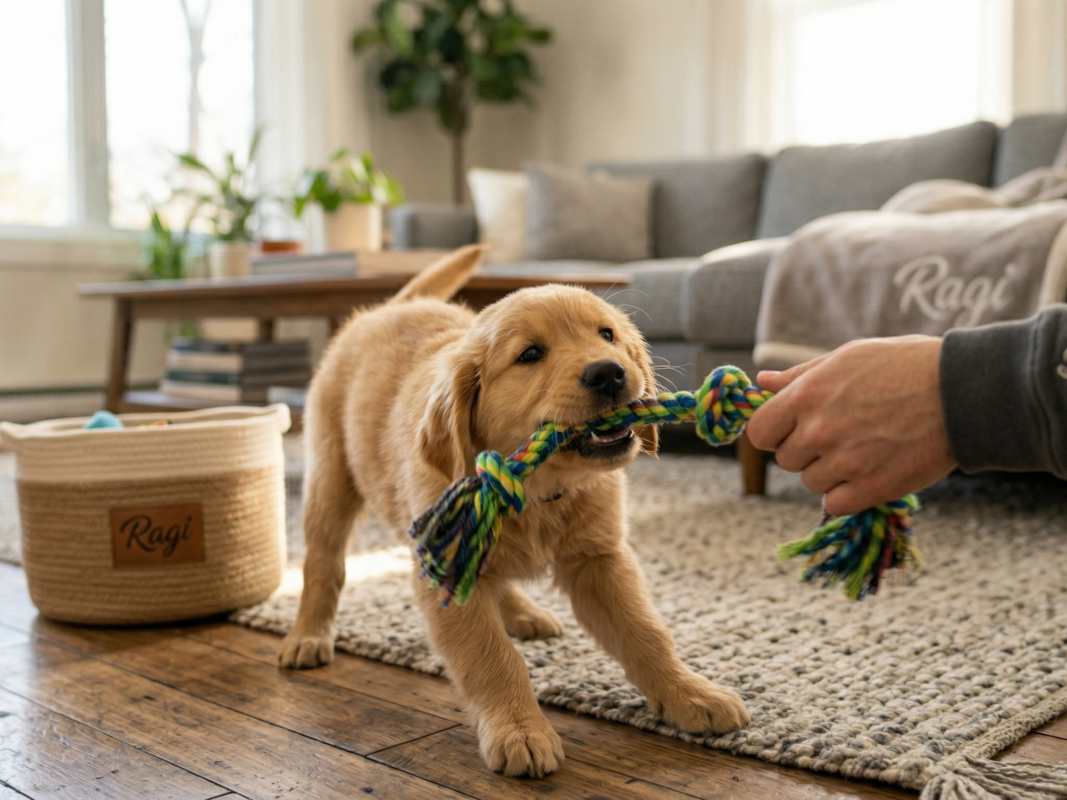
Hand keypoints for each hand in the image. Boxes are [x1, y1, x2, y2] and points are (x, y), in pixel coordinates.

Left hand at [746, 336, 956, 515]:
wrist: (962, 391)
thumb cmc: (905, 365)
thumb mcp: (848, 357)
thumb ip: (800, 375)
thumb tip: (763, 382)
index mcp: (806, 396)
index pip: (758, 432)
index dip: (773, 433)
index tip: (791, 430)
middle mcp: (818, 430)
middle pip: (786, 459)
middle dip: (806, 450)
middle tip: (842, 434)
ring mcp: (844, 461)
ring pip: (811, 482)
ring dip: (830, 471)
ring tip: (864, 448)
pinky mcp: (871, 487)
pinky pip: (835, 503)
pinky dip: (847, 493)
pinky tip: (868, 472)